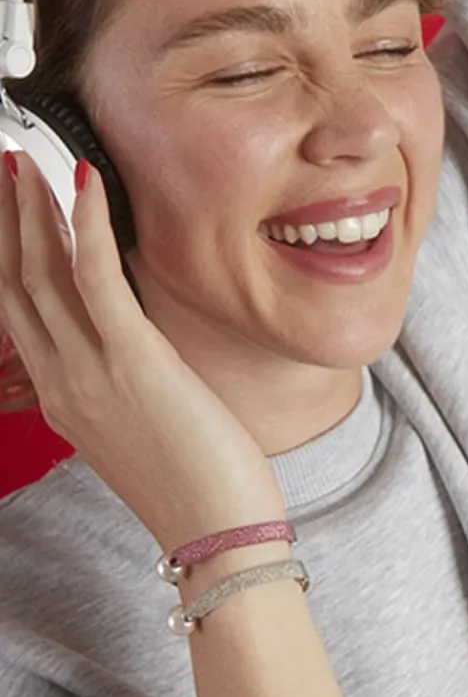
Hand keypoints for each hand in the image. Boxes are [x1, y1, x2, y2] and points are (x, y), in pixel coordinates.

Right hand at [0, 153, 286, 552]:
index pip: (22, 315)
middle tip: (4, 172)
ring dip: (31, 211)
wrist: (217, 532)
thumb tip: (126, 353)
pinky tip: (82, 181)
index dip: (10, 259)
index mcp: (63, 400)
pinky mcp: (134, 360)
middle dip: (7, 223)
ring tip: (23, 164)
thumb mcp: (135, 433)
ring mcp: (91, 372)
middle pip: (17, 286)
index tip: (11, 217)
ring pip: (44, 274)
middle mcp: (63, 383)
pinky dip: (87, 224)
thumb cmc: (192, 485)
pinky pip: (96, 278)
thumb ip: (115, 389)